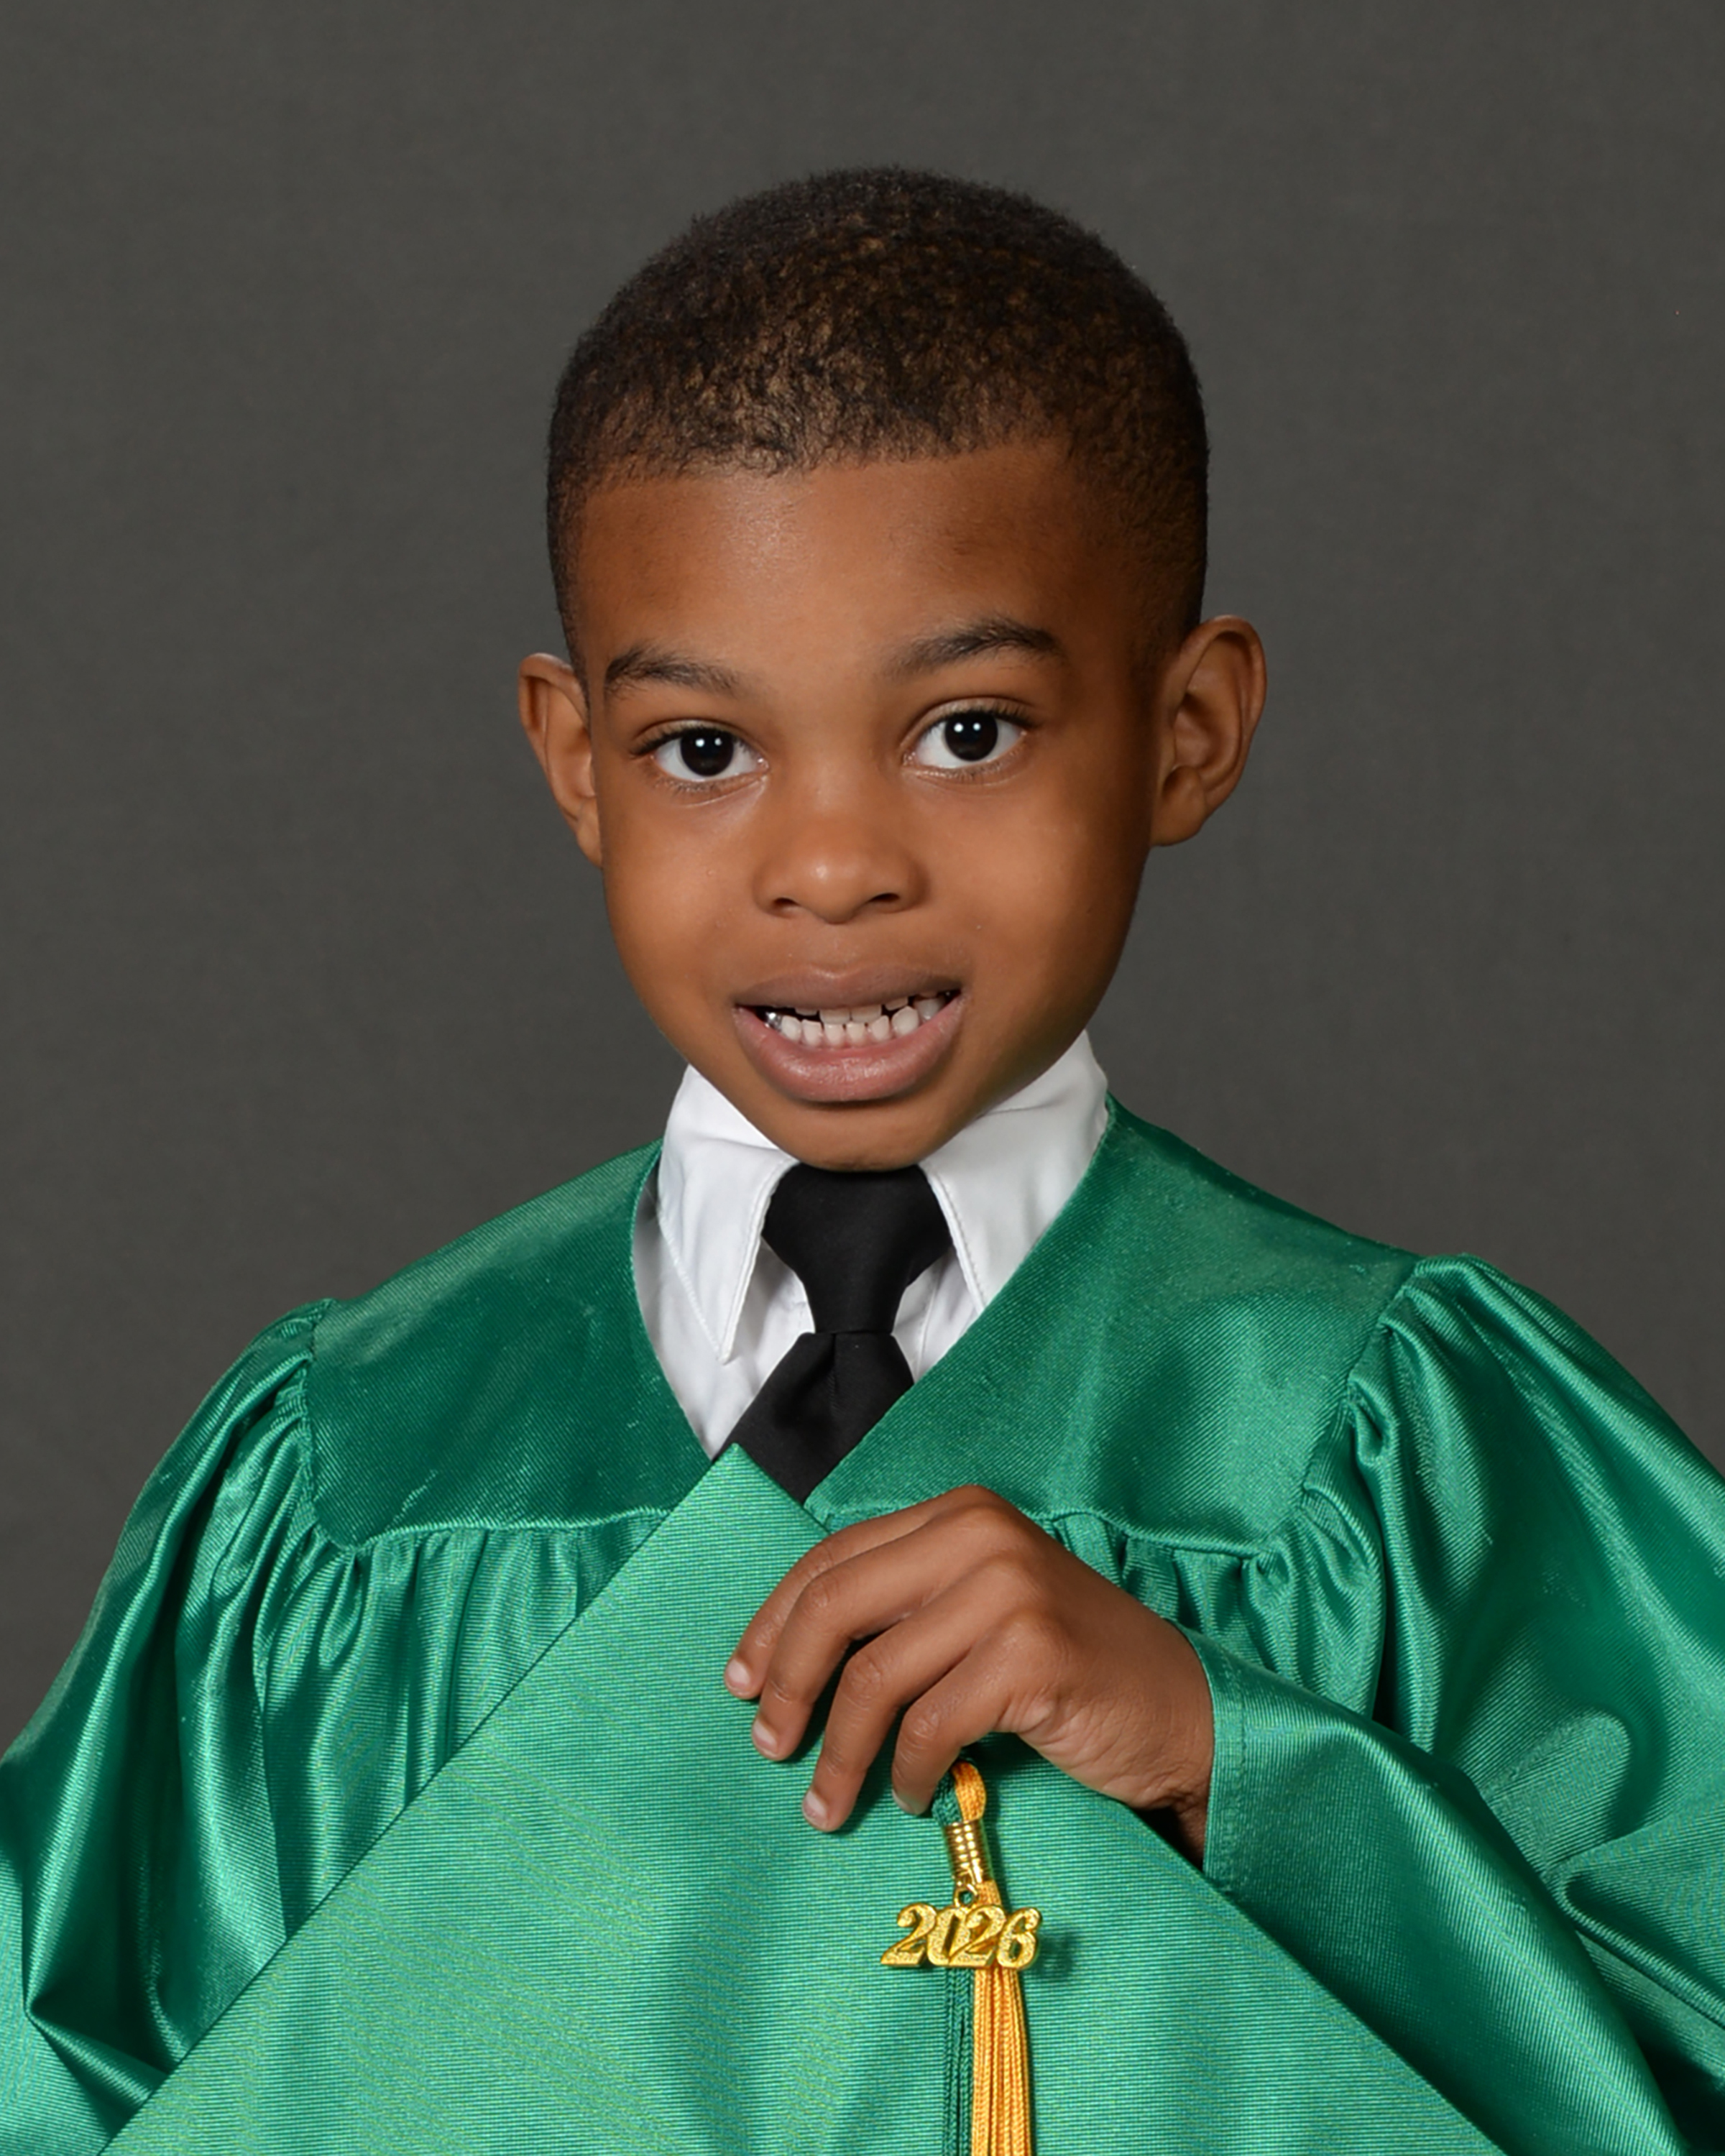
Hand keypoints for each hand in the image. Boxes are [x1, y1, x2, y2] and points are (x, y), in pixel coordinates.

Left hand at [724, 1485, 1213, 1857]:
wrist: (1182, 1708)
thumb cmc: (1071, 1668)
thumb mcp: (980, 1609)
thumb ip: (906, 1608)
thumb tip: (789, 1659)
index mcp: (959, 1513)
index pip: (832, 1558)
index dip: (773, 1623)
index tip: (738, 1682)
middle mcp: (980, 1537)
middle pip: (836, 1607)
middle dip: (785, 1683)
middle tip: (766, 1747)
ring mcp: (1008, 1592)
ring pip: (874, 1678)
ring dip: (838, 1754)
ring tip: (826, 1805)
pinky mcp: (1031, 1657)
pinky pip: (929, 1726)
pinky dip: (905, 1772)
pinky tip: (908, 1796)